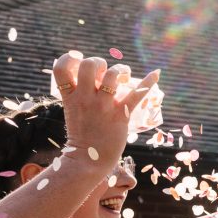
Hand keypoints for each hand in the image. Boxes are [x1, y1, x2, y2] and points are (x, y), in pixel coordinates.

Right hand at [51, 52, 159, 166]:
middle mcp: (85, 98)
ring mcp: (102, 106)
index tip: (78, 60)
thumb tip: (94, 75)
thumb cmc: (83, 134)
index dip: (69, 58)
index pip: (61, 68)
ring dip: (120, 70)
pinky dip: (148, 82)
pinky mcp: (120, 115)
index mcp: (70, 97)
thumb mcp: (73, 110)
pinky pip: (136, 95)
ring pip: (111, 75)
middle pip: (88, 65)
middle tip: (104, 72)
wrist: (89, 159)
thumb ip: (81, 93)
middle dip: (98, 62)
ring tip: (124, 75)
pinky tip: (156, 73)